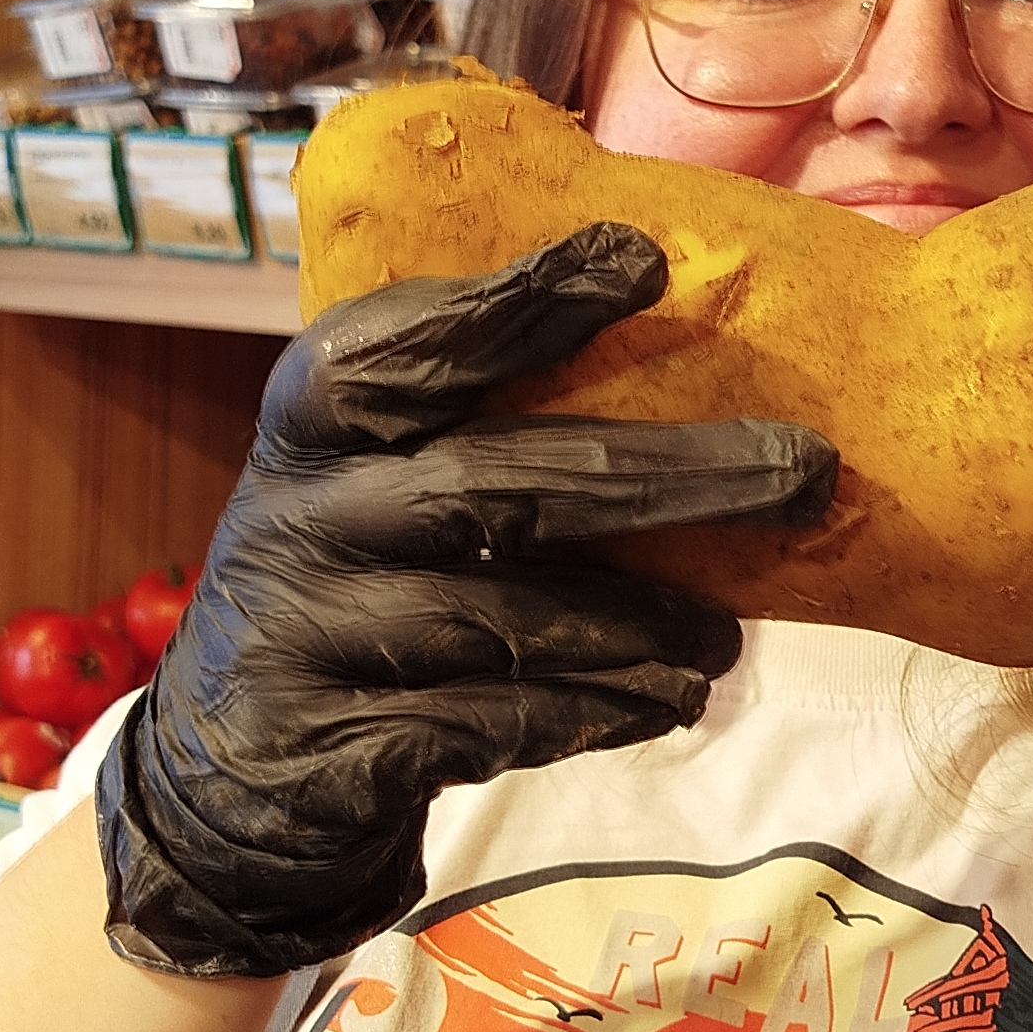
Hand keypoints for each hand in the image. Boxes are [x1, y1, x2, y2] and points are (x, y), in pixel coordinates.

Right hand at [101, 222, 836, 978]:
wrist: (228, 771)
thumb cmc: (353, 582)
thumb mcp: (372, 483)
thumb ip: (476, 426)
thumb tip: (699, 374)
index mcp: (312, 421)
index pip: (406, 342)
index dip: (517, 299)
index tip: (640, 260)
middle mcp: (297, 516)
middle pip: (493, 482)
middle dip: (665, 474)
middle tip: (804, 469)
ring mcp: (306, 637)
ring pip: (505, 620)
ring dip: (642, 625)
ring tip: (728, 640)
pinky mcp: (332, 747)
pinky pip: (490, 723)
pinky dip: (593, 710)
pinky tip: (664, 702)